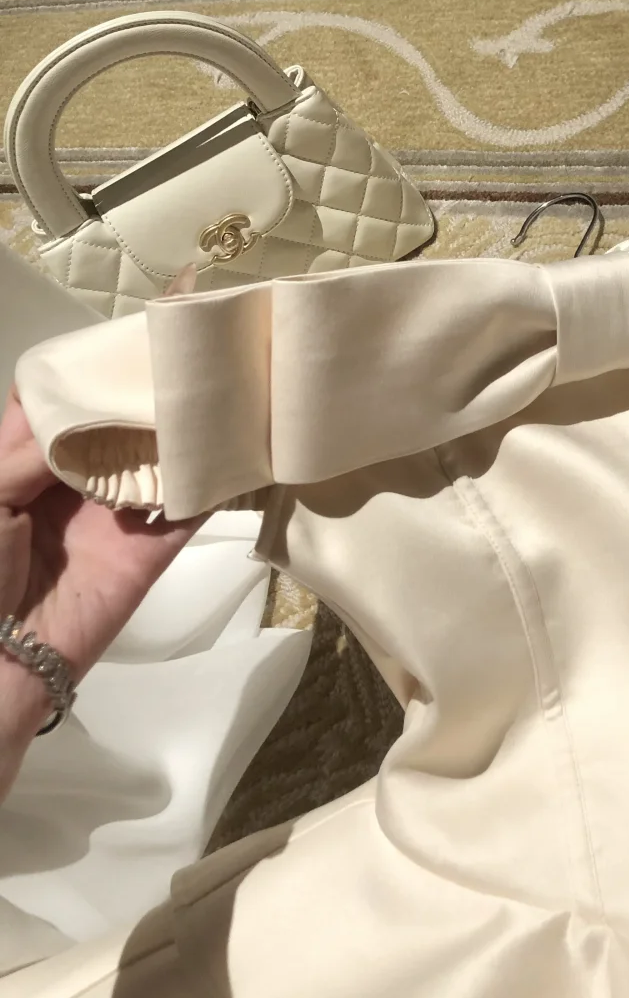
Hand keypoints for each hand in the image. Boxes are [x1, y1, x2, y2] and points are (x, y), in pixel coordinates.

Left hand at [0, 387, 203, 795]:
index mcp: (24, 465)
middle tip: (182, 349)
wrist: (0, 660)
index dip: (85, 371)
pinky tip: (237, 447)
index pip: (56, 405)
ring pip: (156, 460)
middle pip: (115, 426)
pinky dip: (212, 483)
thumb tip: (85, 413)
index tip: (120, 337)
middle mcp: (74, 482)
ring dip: (182, 429)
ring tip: (217, 385)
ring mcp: (116, 515)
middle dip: (141, 392)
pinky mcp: (150, 551)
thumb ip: (29, 450)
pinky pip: (186, 511)